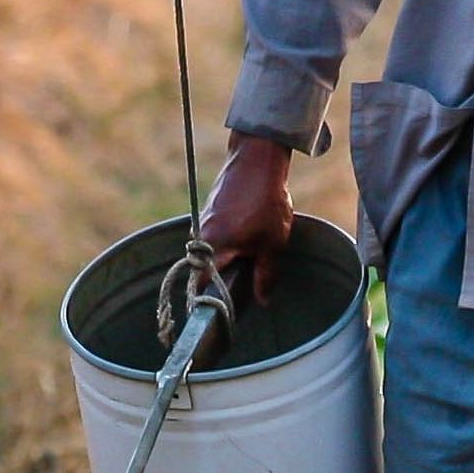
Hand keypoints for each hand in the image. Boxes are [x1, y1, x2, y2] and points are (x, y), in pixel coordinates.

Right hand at [198, 135, 295, 298]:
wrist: (257, 159)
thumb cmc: (266, 202)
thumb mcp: (273, 243)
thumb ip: (266, 275)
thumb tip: (262, 301)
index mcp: (214, 248)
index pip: (201, 286)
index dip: (209, 301)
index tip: (220, 313)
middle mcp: (202, 236)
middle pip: (206, 270)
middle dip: (223, 279)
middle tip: (242, 287)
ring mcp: (204, 222)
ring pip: (212, 252)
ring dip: (228, 258)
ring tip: (249, 257)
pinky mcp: (211, 211)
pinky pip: (216, 236)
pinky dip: (228, 242)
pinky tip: (248, 237)